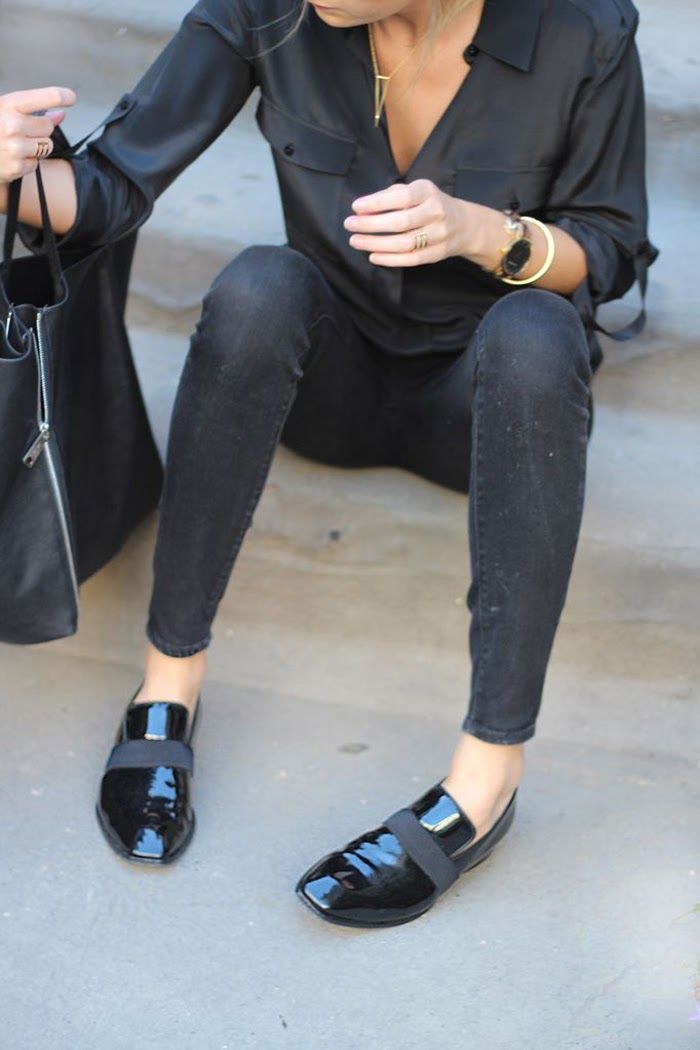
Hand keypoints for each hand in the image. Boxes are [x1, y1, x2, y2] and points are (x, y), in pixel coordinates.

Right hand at [0, 86, 76, 182]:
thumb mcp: (3, 110)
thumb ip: (31, 111)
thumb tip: (60, 115)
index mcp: (8, 105)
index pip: (44, 97)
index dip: (62, 96)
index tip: (71, 98)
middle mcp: (12, 125)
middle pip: (48, 127)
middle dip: (41, 129)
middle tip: (24, 130)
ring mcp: (15, 148)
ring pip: (46, 146)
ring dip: (36, 146)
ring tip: (15, 144)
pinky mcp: (16, 167)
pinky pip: (36, 164)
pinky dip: (27, 161)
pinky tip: (11, 156)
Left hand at [343, 177, 477, 266]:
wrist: (463, 224)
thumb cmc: (428, 204)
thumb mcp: (415, 191)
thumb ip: (390, 196)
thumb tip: (362, 208)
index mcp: (428, 192)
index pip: (402, 197)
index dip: (377, 203)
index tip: (356, 207)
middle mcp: (436, 212)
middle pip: (401, 222)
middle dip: (371, 225)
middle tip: (350, 225)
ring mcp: (438, 235)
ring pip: (404, 243)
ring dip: (376, 244)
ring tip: (356, 241)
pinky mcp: (437, 254)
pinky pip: (411, 259)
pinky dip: (390, 259)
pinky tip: (373, 256)